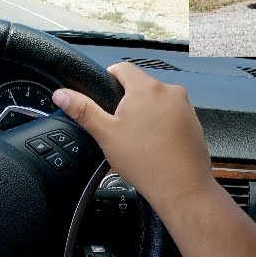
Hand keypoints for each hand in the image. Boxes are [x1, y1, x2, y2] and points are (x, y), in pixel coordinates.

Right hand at [53, 62, 215, 217]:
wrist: (182, 187)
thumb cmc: (145, 162)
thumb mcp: (106, 134)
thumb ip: (83, 110)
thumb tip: (61, 94)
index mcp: (146, 88)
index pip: (122, 68)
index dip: (108, 80)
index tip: (103, 99)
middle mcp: (169, 91)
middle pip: (140, 85)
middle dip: (127, 102)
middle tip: (120, 128)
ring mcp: (185, 105)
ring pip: (156, 100)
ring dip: (145, 113)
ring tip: (139, 140)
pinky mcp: (193, 120)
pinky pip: (171, 113)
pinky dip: (161, 123)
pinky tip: (155, 144)